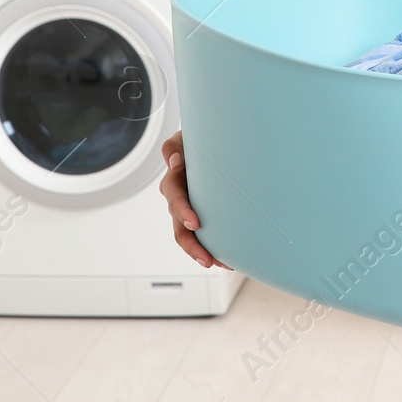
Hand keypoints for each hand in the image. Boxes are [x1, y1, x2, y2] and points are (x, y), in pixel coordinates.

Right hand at [159, 129, 232, 270]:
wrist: (210, 143)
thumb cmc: (197, 139)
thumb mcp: (184, 138)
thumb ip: (174, 146)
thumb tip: (173, 161)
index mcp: (174, 179)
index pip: (174, 197)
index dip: (182, 211)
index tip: (195, 224)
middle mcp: (180, 198)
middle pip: (179, 226)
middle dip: (192, 245)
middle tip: (207, 259)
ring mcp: (190, 209)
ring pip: (189, 236)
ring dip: (201, 252)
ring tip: (219, 264)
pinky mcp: (202, 215)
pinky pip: (204, 236)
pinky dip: (213, 248)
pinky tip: (228, 259)